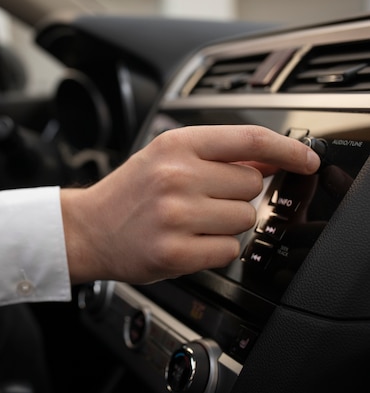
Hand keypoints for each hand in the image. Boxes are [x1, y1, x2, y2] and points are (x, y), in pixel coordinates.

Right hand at [61, 124, 320, 284]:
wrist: (88, 229)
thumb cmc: (128, 193)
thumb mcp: (164, 157)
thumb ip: (215, 155)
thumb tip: (270, 162)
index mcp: (176, 146)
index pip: (250, 140)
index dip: (287, 150)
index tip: (305, 160)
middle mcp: (177, 176)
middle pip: (252, 186)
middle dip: (236, 195)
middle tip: (204, 200)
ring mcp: (176, 215)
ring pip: (243, 220)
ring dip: (225, 223)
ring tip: (190, 221)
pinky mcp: (175, 252)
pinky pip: (228, 250)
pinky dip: (216, 248)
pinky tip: (188, 241)